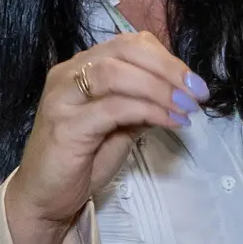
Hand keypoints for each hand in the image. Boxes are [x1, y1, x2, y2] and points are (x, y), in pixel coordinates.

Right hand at [7, 35, 200, 243]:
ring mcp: (63, 97)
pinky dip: (148, 110)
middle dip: (167, 68)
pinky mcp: (66, 125)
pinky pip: (113, 108)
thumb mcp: (121, 127)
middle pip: (123, 49)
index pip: (128, 43)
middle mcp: (68, 73)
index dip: (166, 58)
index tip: (194, 83)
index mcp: (81, 67)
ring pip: (115, 73)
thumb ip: (142, 104)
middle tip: (197, 92)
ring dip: (159, 88)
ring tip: (185, 108)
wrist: (45, 199)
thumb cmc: (82, 162)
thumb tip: (179, 93)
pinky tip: (169, 122)